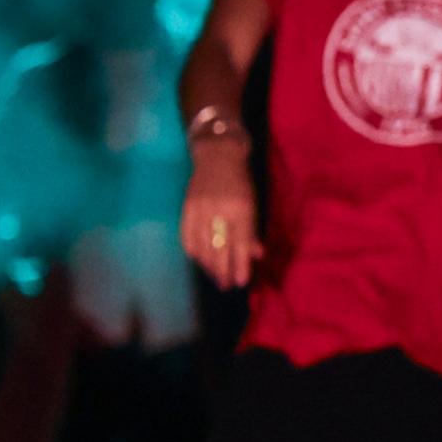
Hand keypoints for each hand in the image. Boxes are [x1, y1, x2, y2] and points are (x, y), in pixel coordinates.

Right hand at [180, 142, 259, 289]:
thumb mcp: (252, 204)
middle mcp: (219, 210)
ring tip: (215, 277)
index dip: (240, 264)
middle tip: (226, 286)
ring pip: (202, 246)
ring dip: (208, 265)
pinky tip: (199, 261)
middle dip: (223, 271)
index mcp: (240, 209)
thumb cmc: (240, 181)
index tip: (241, 282)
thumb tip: (256, 255)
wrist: (217, 155)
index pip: (239, 243)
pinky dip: (193, 251)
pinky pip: (187, 236)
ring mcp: (200, 209)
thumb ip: (252, 231)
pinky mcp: (186, 207)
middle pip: (219, 248)